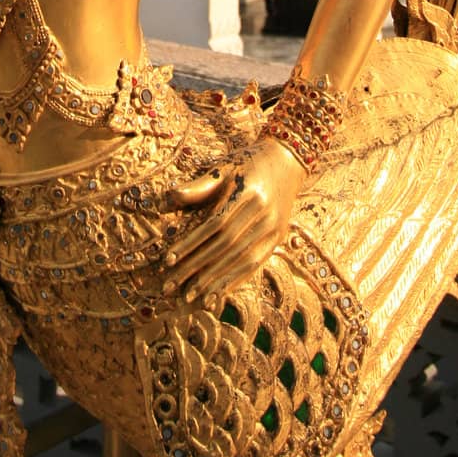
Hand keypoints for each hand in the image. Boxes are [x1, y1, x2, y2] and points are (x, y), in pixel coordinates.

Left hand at [162, 138, 306, 303]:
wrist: (288, 160)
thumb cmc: (249, 161)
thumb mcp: (225, 167)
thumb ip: (200, 185)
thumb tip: (170, 197)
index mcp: (248, 192)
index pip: (214, 225)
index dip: (191, 244)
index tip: (169, 259)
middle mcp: (264, 213)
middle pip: (225, 247)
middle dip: (197, 268)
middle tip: (173, 285)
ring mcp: (274, 228)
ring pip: (240, 260)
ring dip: (214, 281)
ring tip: (191, 296)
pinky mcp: (278, 238)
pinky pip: (255, 264)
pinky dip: (235, 280)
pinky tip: (218, 293)